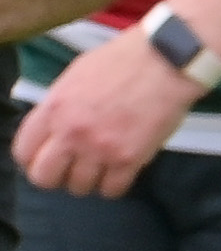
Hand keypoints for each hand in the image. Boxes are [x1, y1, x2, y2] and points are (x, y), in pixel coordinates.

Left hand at [10, 27, 201, 198]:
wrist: (165, 60)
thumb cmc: (122, 62)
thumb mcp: (74, 77)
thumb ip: (59, 107)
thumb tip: (54, 129)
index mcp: (54, 109)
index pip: (23, 152)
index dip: (32, 160)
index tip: (45, 160)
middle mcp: (72, 133)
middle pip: (46, 177)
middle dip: (56, 177)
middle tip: (71, 169)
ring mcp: (100, 148)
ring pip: (79, 187)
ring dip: (88, 181)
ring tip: (100, 168)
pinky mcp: (130, 158)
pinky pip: (112, 189)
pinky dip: (114, 185)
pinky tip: (119, 172)